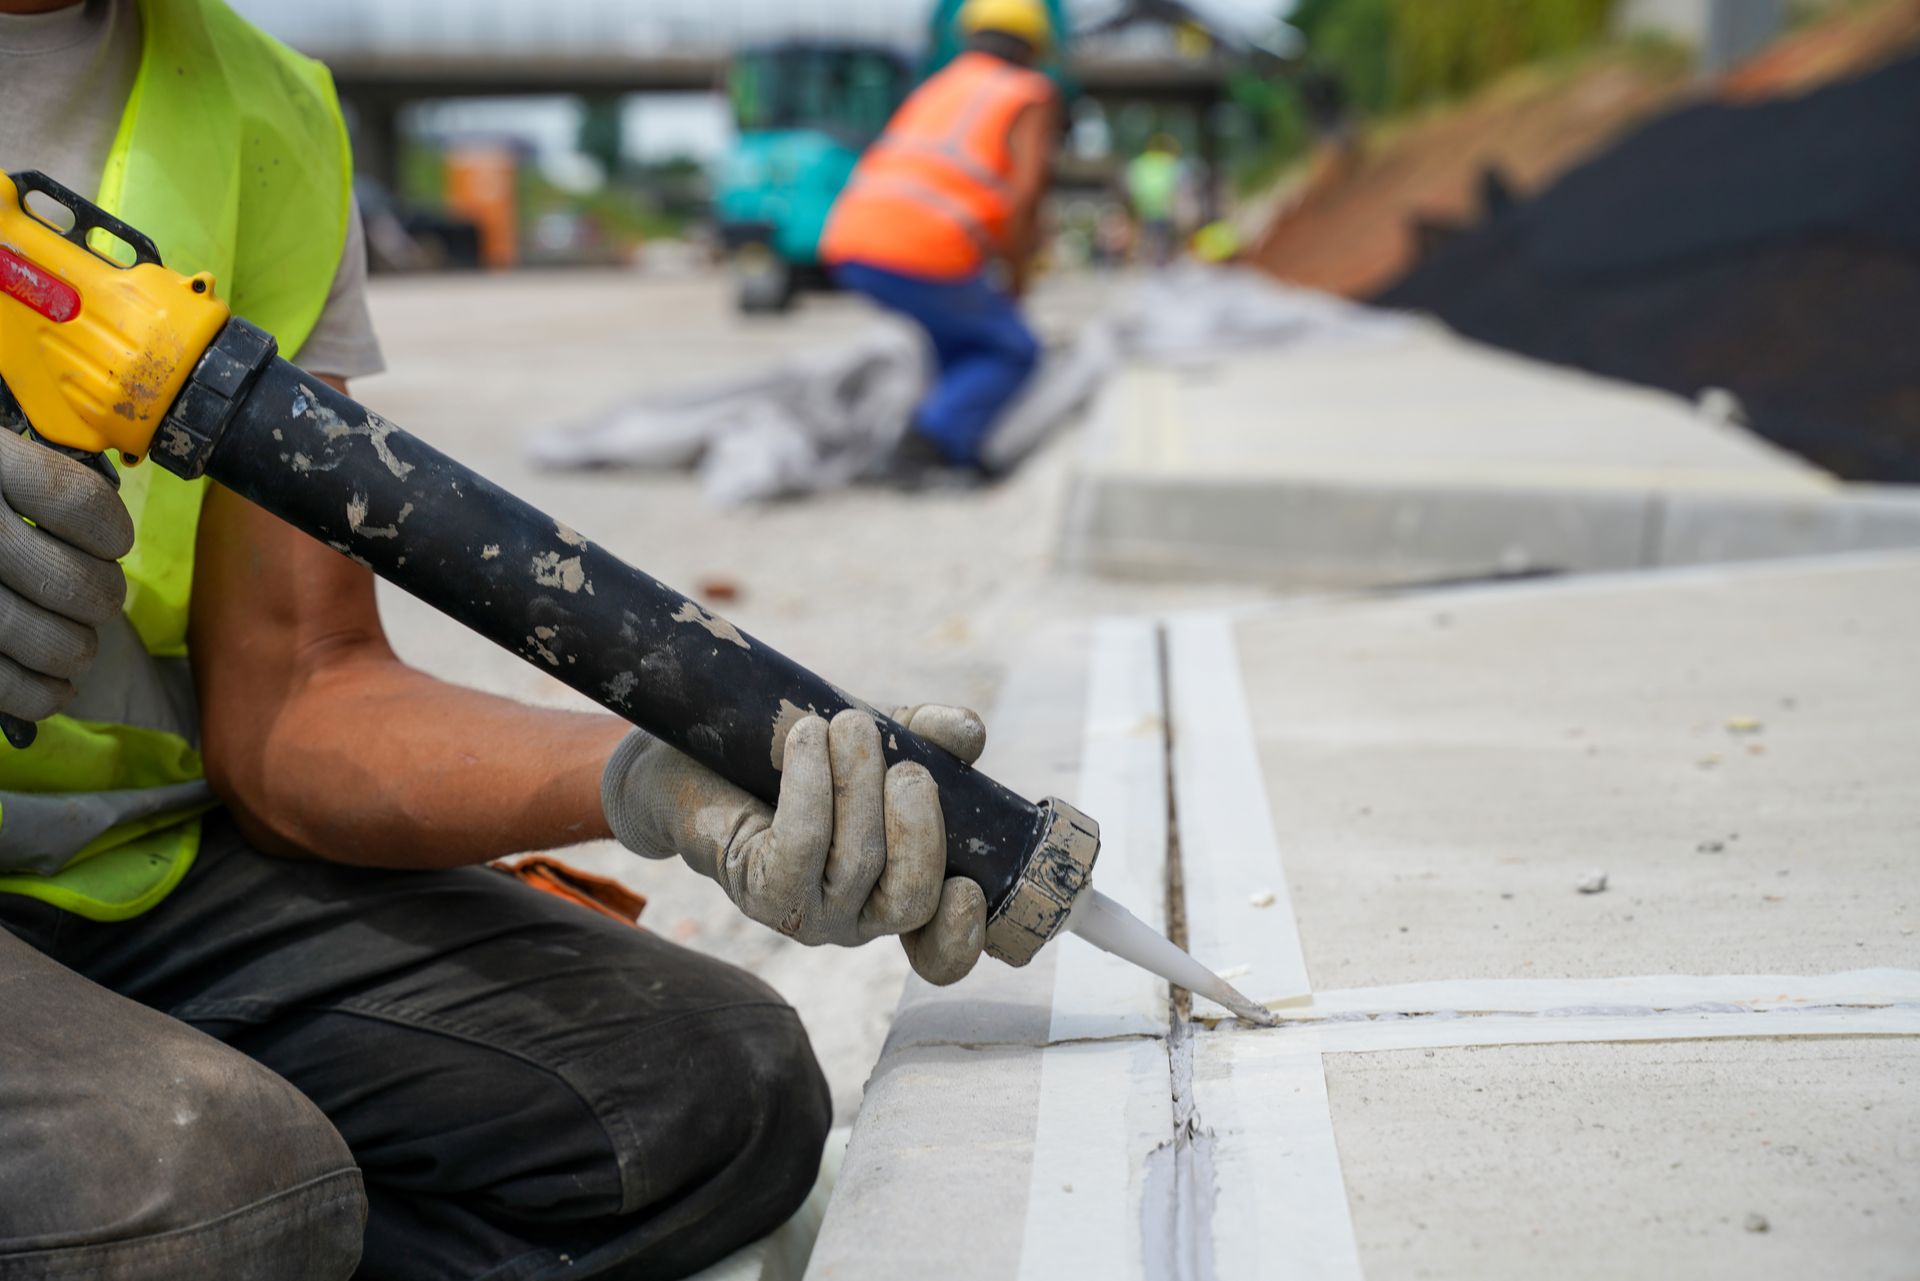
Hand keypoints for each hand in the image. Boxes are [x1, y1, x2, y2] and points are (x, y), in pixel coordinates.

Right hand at [0, 431, 133, 721]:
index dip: (110, 532)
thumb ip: (30, 485)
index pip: (79, 503)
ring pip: (51, 640)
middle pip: (76, 583)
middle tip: (92, 599)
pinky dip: (40, 695)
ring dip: (76, 650)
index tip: (110, 544)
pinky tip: (53, 690)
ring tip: (71, 644)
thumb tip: (98, 543)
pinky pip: (5, 683)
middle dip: (100, 599)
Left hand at [602, 704, 989, 985]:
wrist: (692, 757)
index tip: (969, 887)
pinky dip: (812, 786)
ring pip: (858, 861)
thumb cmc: (793, 756)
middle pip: (910, 899)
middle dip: (921, 825)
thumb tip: (971, 734)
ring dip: (860, 781)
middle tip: (905, 763)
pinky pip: (801, 844)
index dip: (962, 937)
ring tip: (847, 724)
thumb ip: (926, 736)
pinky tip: (807, 740)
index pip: (937, 953)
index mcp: (892, 894)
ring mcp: (804, 914)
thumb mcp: (874, 740)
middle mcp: (854, 920)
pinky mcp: (758, 892)